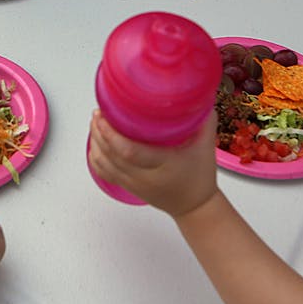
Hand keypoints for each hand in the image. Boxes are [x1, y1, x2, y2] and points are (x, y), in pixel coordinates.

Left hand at [87, 110, 218, 218]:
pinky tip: (96, 143)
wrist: (195, 206)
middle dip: (100, 132)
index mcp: (163, 164)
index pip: (129, 152)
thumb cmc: (200, 177)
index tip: (106, 116)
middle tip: (98, 113)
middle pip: (111, 155)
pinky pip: (104, 173)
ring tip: (95, 123)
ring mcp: (133, 183)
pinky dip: (95, 157)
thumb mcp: (206, 146)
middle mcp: (144, 176)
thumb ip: (203, 120)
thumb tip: (197, 96)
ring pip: (104, 164)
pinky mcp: (128, 187)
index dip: (112, 134)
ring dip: (95, 142)